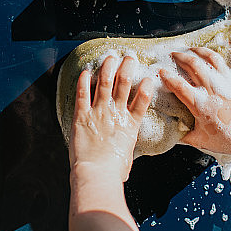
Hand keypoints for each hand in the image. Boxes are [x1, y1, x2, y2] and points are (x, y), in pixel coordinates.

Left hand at [69, 55, 152, 181]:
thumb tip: (124, 157)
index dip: (146, 85)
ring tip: (110, 57)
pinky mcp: (82, 116)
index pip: (143, 99)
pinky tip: (86, 71)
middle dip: (127, 67)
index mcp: (131, 125)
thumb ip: (125, 150)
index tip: (148, 77)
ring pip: (105, 82)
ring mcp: (99, 112)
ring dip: (108, 66)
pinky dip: (84, 80)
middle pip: (124, 83)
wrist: (97, 174)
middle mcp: (116, 114)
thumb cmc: (113, 171)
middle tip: (129, 57)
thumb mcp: (127, 158)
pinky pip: (83, 93)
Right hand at [160, 41, 230, 155]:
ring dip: (200, 51)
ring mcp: (229, 82)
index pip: (179, 86)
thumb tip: (170, 133)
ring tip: (192, 49)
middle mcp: (214, 88)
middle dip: (180, 57)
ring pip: (212, 58)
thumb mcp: (202, 141)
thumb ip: (184, 136)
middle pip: (193, 65)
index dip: (167, 77)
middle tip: (173, 54)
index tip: (161, 71)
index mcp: (201, 104)